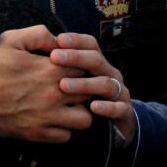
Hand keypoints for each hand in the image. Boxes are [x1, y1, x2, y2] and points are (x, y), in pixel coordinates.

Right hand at [0, 25, 92, 142]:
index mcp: (50, 69)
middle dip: (84, 88)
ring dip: (78, 111)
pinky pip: (65, 137)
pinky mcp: (36, 134)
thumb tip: (58, 41)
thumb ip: (40, 35)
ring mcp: (46, 116)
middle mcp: (53, 94)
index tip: (72, 68)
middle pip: (89, 93)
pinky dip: (63, 129)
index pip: (85, 68)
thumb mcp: (12, 39)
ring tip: (67, 105)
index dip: (80, 66)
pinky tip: (53, 119)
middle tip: (73, 86)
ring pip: (84, 119)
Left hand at [49, 32, 135, 147]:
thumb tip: (43, 46)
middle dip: (76, 58)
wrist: (113, 125)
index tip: (58, 40)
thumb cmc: (84, 97)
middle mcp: (109, 74)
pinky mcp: (124, 112)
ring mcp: (118, 92)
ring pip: (105, 84)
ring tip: (63, 86)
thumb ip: (61, 63)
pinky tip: (92, 108)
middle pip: (96, 60)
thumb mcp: (74, 78)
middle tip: (54, 57)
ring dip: (85, 84)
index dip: (76, 41)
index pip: (90, 45)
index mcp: (97, 63)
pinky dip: (107, 107)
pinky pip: (118, 109)